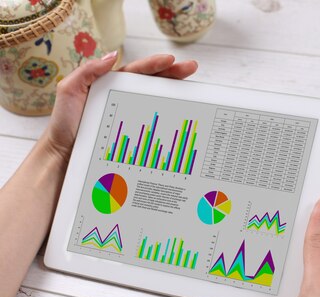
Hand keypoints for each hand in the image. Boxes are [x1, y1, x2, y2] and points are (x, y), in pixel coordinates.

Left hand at [44, 52, 197, 164]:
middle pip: (154, 84)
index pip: (138, 71)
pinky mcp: (138, 136)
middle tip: (191, 68)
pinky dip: (170, 121)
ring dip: (176, 95)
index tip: (171, 60)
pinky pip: (156, 127)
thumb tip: (113, 55)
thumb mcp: (70, 91)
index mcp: (113, 86)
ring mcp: (134, 118)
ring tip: (193, 90)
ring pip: (159, 103)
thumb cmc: (65, 124)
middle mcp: (126, 100)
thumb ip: (87, 71)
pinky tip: (184, 118)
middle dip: (174, 74)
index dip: (155, 64)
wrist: (65, 156)